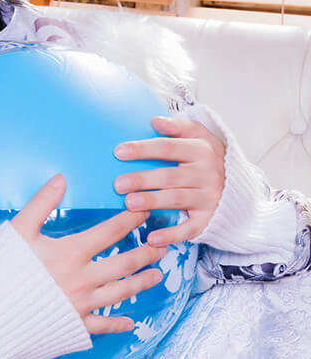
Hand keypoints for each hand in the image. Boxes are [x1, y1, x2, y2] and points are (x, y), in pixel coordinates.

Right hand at [10, 174, 166, 333]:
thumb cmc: (0, 271)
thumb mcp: (18, 231)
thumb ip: (41, 203)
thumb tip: (61, 178)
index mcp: (71, 253)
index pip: (111, 231)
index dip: (131, 218)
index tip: (145, 209)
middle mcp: (83, 279)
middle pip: (124, 263)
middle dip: (146, 252)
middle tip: (163, 244)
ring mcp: (82, 305)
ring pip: (121, 292)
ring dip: (142, 282)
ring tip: (157, 274)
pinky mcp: (75, 326)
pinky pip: (103, 325)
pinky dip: (119, 324)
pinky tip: (130, 322)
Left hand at [113, 115, 225, 246]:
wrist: (241, 189)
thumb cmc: (210, 160)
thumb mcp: (201, 138)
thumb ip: (180, 126)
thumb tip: (155, 120)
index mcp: (202, 151)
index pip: (169, 148)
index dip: (144, 149)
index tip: (119, 151)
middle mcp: (207, 174)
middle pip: (170, 176)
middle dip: (143, 179)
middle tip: (118, 184)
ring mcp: (209, 198)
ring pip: (177, 199)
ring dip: (152, 202)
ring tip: (129, 203)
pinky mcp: (208, 219)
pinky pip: (189, 228)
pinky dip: (171, 235)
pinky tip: (151, 239)